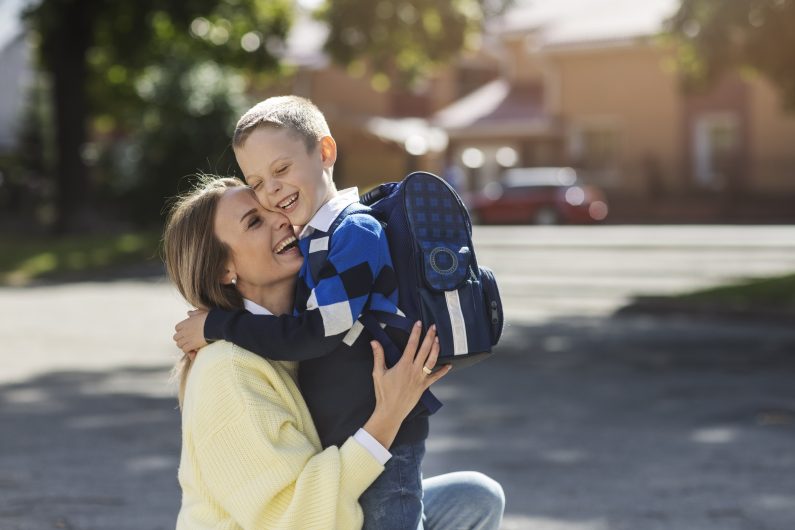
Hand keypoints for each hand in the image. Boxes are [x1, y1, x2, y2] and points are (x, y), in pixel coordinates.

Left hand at [173, 309, 208, 354]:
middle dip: (181, 339)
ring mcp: (188, 338)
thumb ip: (194, 313)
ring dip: (184, 345)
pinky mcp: (192, 344)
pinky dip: (188, 350)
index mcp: (186, 322)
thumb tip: (188, 313)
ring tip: (190, 345)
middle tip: (187, 340)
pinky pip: (185, 349)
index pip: (177, 328)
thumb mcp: (202, 312)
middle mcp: (185, 330)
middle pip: (176, 337)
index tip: (187, 332)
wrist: (216, 325)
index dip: (181, 331)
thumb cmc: (211, 318)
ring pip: (179, 344)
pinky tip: (194, 349)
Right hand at [366, 322, 450, 447]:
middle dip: (430, 337)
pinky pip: (436, 377)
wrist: (391, 411)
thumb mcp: (378, 373)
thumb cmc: (383, 393)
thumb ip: (378, 356)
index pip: (411, 345)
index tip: (419, 323)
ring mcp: (421, 378)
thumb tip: (374, 342)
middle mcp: (414, 370)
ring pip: (432, 361)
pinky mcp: (424, 386)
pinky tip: (449, 365)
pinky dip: (443, 371)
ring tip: (438, 339)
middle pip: (425, 350)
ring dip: (436, 349)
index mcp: (403, 365)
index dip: (416, 333)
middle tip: (433, 327)